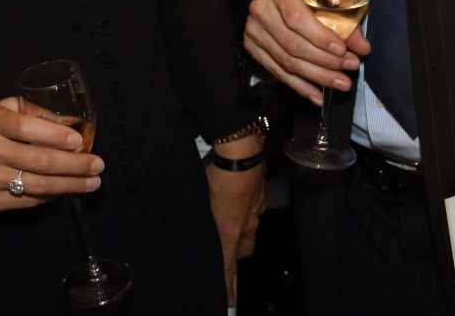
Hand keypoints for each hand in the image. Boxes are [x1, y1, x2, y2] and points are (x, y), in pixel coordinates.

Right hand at [0, 100, 103, 211]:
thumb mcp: (0, 109)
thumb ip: (34, 112)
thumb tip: (72, 121)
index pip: (30, 129)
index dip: (58, 135)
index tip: (81, 140)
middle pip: (40, 161)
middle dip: (75, 165)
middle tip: (98, 165)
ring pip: (37, 185)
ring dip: (70, 185)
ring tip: (92, 182)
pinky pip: (27, 201)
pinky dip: (50, 196)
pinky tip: (65, 191)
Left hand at [207, 141, 265, 305]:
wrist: (242, 154)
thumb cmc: (218, 177)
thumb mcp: (200, 199)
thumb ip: (201, 217)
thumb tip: (193, 221)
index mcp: (230, 232)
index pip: (228, 266)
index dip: (228, 285)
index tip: (229, 301)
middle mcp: (247, 225)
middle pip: (244, 249)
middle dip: (236, 251)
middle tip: (224, 245)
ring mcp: (256, 210)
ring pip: (251, 230)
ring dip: (241, 230)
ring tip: (228, 217)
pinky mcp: (261, 196)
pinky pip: (254, 210)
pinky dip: (246, 209)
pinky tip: (237, 197)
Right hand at [243, 0, 367, 101]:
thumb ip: (344, 19)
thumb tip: (363, 49)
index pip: (297, 19)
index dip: (320, 38)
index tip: (343, 51)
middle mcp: (260, 9)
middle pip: (292, 44)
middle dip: (324, 61)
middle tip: (349, 69)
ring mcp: (253, 30)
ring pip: (285, 61)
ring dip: (316, 77)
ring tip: (340, 84)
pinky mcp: (251, 47)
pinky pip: (277, 72)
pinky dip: (299, 86)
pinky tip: (318, 96)